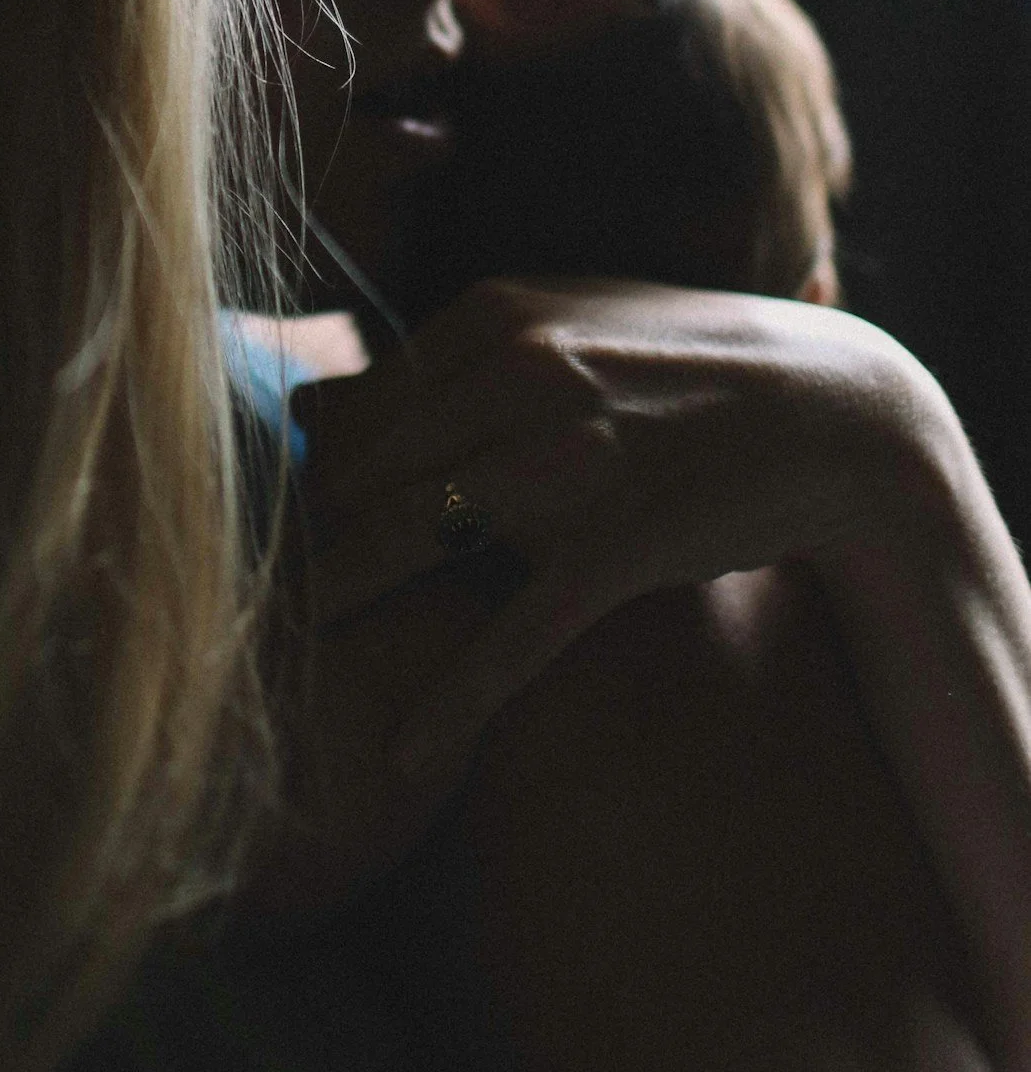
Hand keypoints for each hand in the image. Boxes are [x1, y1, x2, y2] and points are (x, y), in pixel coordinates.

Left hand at [252, 277, 959, 911]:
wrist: (832, 415)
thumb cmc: (678, 367)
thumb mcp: (558, 327)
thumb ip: (435, 363)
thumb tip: (306, 402)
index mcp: (491, 317)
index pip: (345, 409)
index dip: (298, 485)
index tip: (263, 541)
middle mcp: (516, 376)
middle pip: (354, 476)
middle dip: (293, 549)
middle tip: (240, 613)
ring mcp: (565, 462)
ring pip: (403, 544)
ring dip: (330, 613)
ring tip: (267, 672)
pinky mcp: (614, 547)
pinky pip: (508, 634)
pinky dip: (450, 699)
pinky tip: (401, 754)